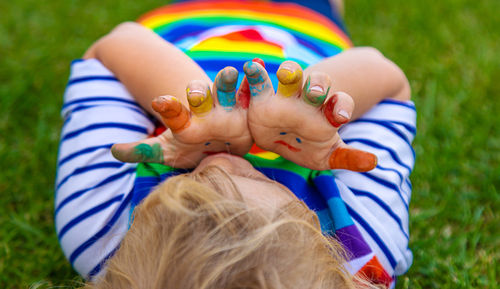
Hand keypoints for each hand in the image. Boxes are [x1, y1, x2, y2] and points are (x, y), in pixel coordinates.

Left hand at [111, 66, 252, 167]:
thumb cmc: (190, 150)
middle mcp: (204, 111)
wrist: (218, 150)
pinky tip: (259, 65)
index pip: (174, 113)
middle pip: (200, 95)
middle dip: (199, 91)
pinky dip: (254, 81)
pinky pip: (251, 93)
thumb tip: (112, 150)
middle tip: (196, 92)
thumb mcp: (167, 154)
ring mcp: (226, 108)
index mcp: (185, 121)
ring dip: (227, 79)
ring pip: (225, 90)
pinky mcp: (246, 110)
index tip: (159, 102)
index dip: (168, 108)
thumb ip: (143, 151)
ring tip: (233, 71)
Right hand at [244, 60, 376, 170]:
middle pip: (317, 84)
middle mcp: (308, 100)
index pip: (339, 103)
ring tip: (287, 74)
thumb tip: (373, 162)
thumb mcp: (328, 156)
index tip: (341, 115)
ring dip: (290, 72)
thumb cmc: (309, 146)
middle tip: (317, 92)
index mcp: (326, 113)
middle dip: (319, 85)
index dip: (341, 105)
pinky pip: (258, 81)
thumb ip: (347, 158)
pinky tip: (254, 66)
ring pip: (291, 76)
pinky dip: (256, 73)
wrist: (283, 139)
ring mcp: (285, 95)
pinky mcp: (262, 96)